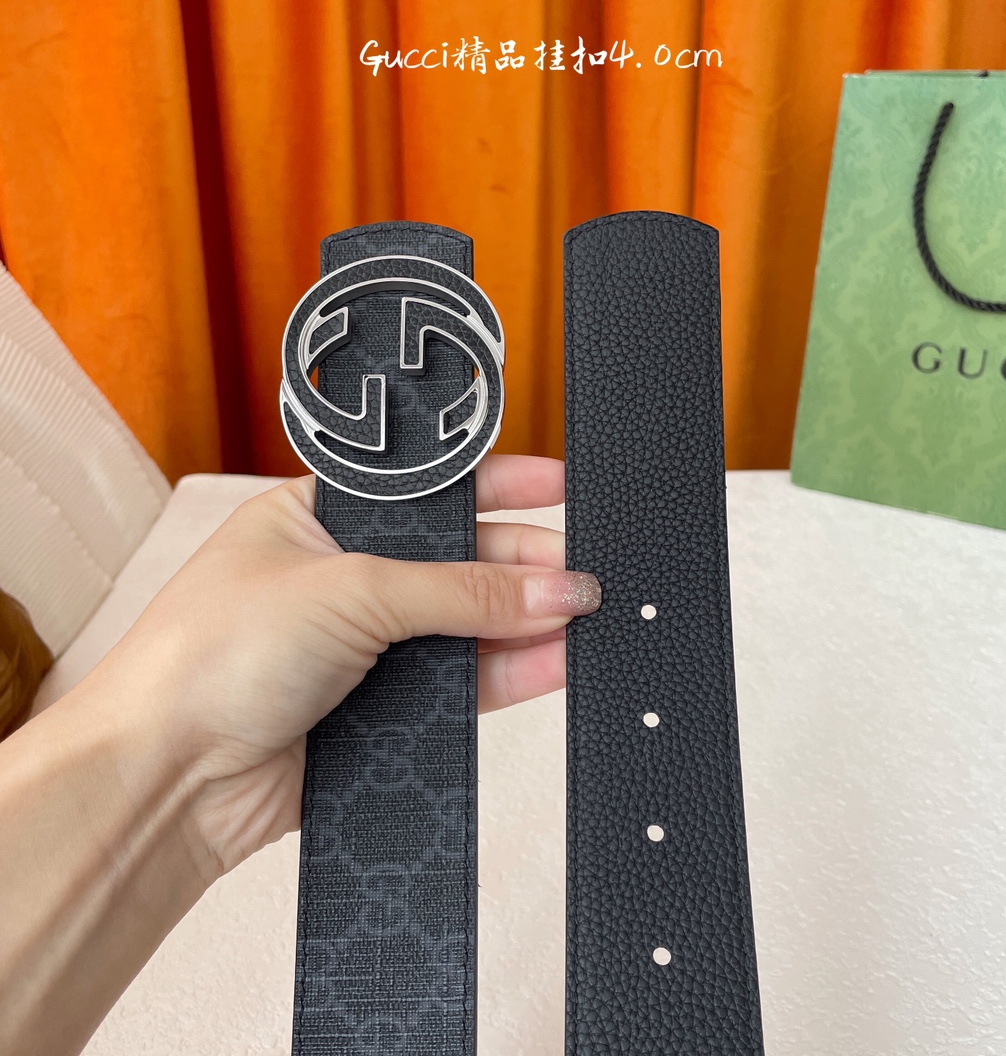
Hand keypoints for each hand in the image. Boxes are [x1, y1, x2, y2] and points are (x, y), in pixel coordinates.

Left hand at [91, 454, 598, 877]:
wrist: (165, 778)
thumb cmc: (210, 655)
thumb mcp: (348, 590)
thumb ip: (458, 590)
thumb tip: (550, 587)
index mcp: (318, 516)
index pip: (425, 489)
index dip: (494, 485)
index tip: (558, 487)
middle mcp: (343, 578)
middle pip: (456, 559)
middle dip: (521, 562)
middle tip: (580, 570)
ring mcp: (361, 647)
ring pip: (464, 627)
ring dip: (523, 621)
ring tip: (584, 616)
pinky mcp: (377, 711)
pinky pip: (458, 686)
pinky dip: (506, 674)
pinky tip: (552, 662)